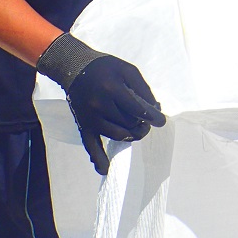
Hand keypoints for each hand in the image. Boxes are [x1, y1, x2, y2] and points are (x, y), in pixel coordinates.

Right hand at [37, 34, 165, 175]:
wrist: (75, 69)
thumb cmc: (106, 67)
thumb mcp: (128, 70)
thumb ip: (142, 88)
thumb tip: (155, 108)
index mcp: (112, 88)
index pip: (137, 109)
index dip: (153, 117)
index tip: (161, 121)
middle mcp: (99, 105)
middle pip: (128, 123)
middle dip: (142, 124)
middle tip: (147, 121)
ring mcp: (90, 118)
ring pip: (116, 135)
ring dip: (131, 136)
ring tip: (138, 130)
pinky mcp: (83, 125)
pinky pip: (90, 146)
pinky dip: (98, 159)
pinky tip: (105, 170)